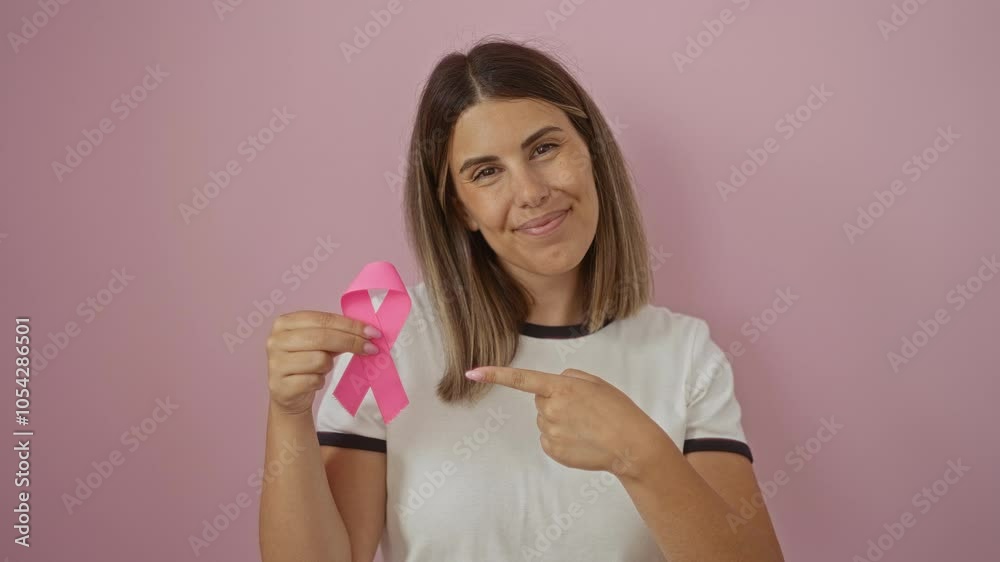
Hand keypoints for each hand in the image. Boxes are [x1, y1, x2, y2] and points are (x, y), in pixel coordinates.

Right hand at [266, 311, 382, 415]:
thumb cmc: (306, 362)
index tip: (373, 332)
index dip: (350, 325)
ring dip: (328, 366)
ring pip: (319, 360)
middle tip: (372, 349)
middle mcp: (275, 340)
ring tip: (322, 368)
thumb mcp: (318, 343)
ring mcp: (275, 364)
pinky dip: (319, 381)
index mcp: (285, 323)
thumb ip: (337, 333)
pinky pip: (314, 380)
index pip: (323, 319)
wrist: (287, 394)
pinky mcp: (280, 386)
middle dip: (351, 342)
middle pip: (322, 337)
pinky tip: (313, 381)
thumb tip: (368, 332)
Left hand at [465, 366, 659, 476]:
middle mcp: (550, 409)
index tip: (473, 372)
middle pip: (540, 401)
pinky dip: (561, 438)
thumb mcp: (596, 382)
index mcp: (561, 388)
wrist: (631, 445)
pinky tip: (581, 440)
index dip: (496, 374)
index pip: (522, 379)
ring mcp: (550, 432)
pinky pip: (549, 439)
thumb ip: (569, 377)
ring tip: (586, 426)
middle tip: (583, 409)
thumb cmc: (618, 410)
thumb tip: (551, 385)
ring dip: (560, 421)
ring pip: (545, 420)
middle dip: (555, 401)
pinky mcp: (553, 451)